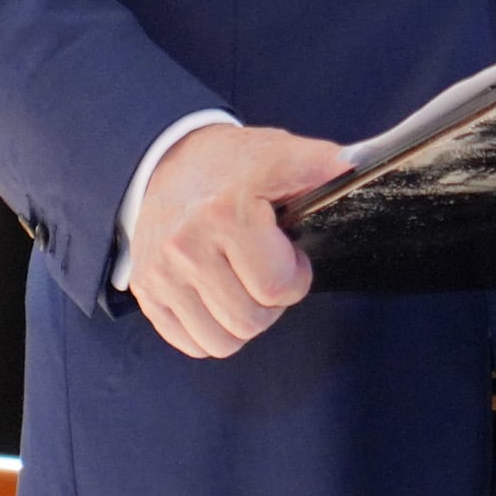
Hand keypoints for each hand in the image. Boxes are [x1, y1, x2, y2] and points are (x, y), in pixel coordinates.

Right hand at [126, 122, 347, 359]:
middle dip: (269, 302)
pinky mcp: (145, 290)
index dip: (294, 275)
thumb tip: (350, 167)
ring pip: (220, 342)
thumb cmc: (231, 164)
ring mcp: (161, 272)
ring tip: (240, 283)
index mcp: (227, 213)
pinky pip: (190, 343)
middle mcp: (186, 245)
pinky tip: (214, 293)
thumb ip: (316, 162)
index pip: (276, 287)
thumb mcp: (277, 152)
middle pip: (249, 321)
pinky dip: (209, 328)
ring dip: (240, 320)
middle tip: (264, 269)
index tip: (288, 254)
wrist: (167, 160)